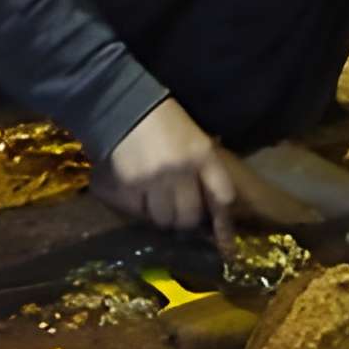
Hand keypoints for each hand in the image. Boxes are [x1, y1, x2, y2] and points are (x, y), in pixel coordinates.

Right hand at [102, 99, 250, 245]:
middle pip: (191, 216)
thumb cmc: (163, 120)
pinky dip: (139, 209)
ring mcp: (154, 180)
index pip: (222, 196)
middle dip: (186, 219)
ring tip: (156, 201)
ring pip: (165, 220)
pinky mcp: (129, 187)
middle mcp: (182, 171)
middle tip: (178, 211)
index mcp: (203, 155)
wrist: (124, 106)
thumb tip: (211, 203)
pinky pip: (139, 213)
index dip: (224, 222)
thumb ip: (203, 168)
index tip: (225, 242)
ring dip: (162, 216)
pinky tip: (137, 193)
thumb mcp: (194, 138)